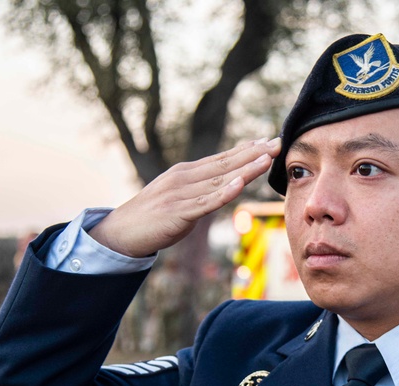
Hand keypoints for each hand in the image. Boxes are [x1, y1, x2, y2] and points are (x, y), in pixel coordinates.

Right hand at [90, 137, 281, 256]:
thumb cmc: (152, 217)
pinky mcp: (179, 212)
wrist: (121, 232)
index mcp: (186, 173)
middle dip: (253, 153)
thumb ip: (200, 191)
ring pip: (220, 180)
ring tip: (267, 158)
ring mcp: (182, 194)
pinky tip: (241, 183)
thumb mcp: (178, 198)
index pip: (221, 158)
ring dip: (246, 168)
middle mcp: (185, 178)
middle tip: (278, 142)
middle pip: (226, 164)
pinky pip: (207, 202)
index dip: (246, 149)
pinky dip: (225, 192)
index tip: (268, 139)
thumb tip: (223, 188)